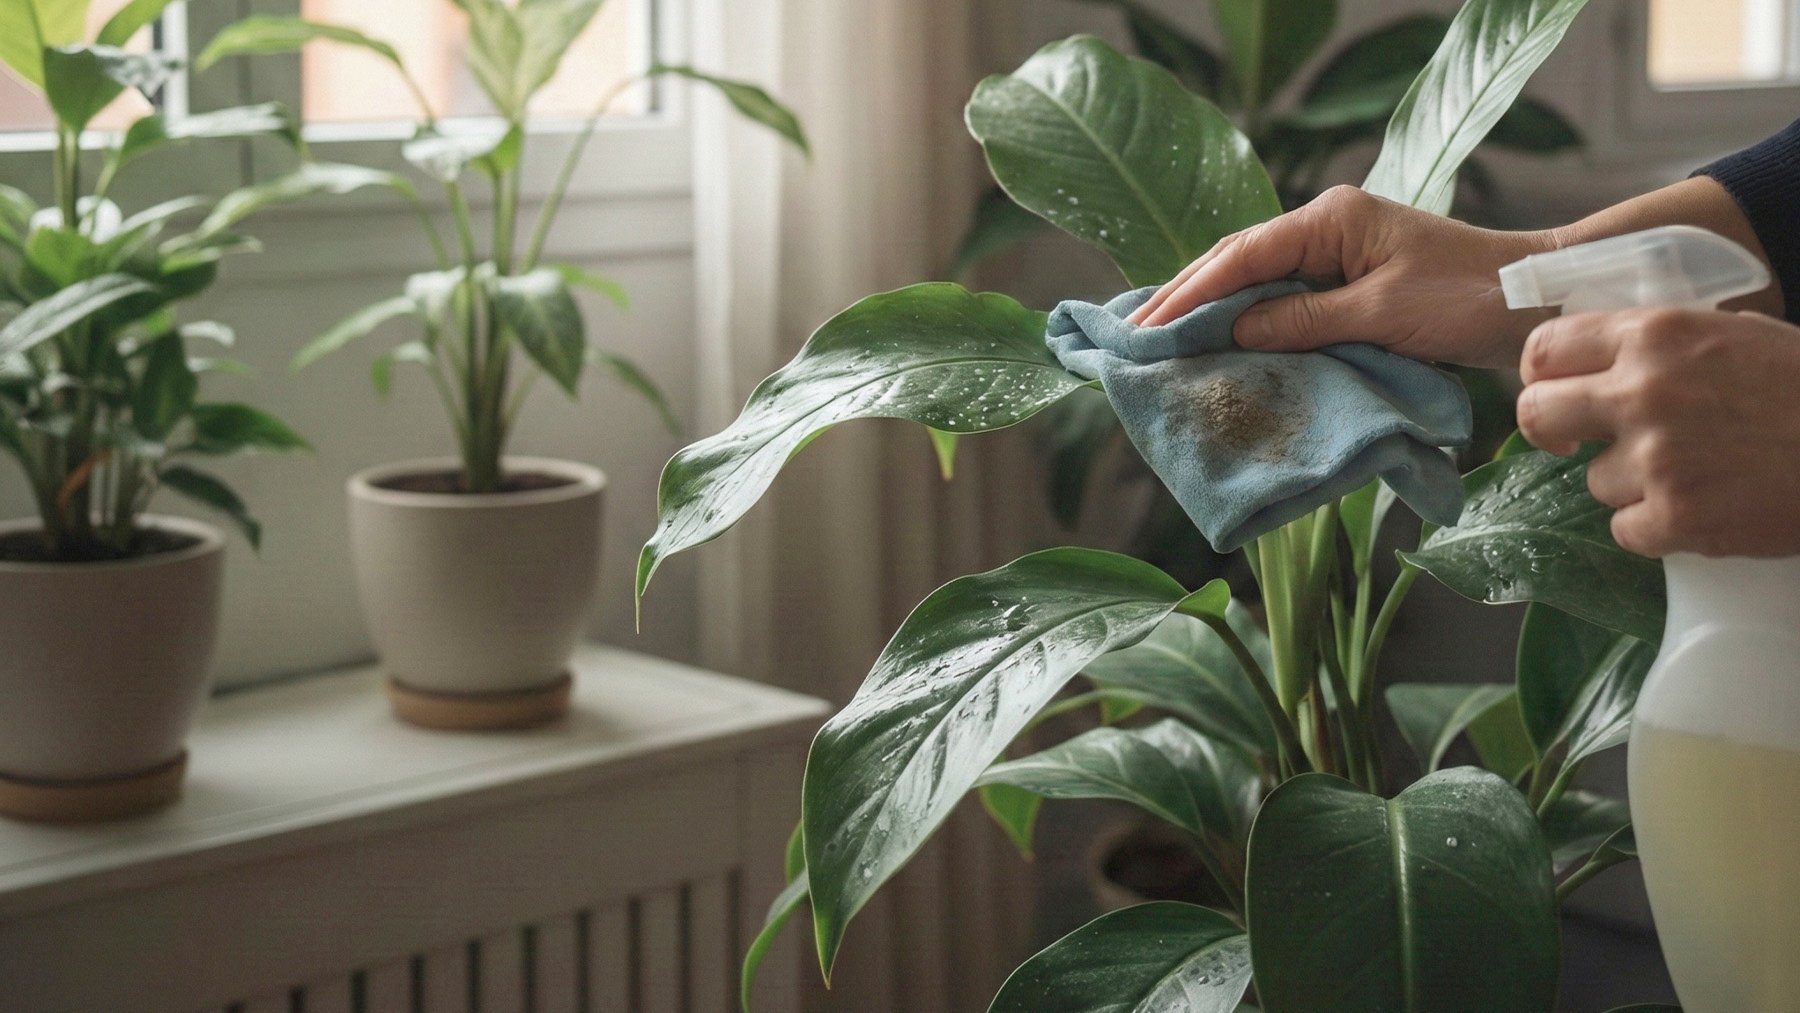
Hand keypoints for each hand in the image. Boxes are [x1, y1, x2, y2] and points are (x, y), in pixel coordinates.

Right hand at [1127, 186, 1555, 367]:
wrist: (1534, 300)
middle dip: (1183, 296)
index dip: (1189, 294)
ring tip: (1157, 337)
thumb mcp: (1380, 314)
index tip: (1147, 327)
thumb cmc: (1467, 299)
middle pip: (1236, 260)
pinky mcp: (1348, 280)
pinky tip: (1215, 340)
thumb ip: (1303, 321)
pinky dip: (1243, 319)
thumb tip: (1232, 332)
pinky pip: (1281, 298)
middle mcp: (1326, 226)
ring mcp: (1336, 251)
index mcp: (1330, 219)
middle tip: (1133, 334)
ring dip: (1207, 308)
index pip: (1240, 256)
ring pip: (1253, 278)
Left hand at [1518, 308, 1799, 557]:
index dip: (1540, 375)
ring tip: (1692, 472)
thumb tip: (1602, 357)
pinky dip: (1657, 529)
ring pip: (1593, 480)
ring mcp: (1657, 457)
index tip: (1554, 392)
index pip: (1545, 348)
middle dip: (1552, 433)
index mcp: (1656, 334)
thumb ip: (1664, 343)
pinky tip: (1701, 508)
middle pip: (1537, 414)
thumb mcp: (1736, 334)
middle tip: (1577, 443)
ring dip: (1630, 484)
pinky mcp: (1677, 517)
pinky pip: (1626, 530)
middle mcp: (1644, 390)